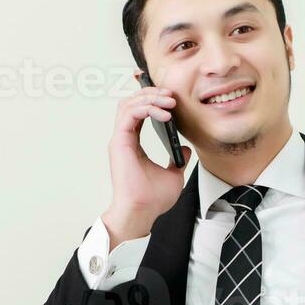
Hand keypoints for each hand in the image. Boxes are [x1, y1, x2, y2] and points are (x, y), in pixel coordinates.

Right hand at [104, 78, 191, 245]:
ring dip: (149, 98)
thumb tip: (185, 149)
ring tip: (169, 101)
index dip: (152, 100)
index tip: (172, 99)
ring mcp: (120, 139)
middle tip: (171, 94)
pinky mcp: (119, 142)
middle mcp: (124, 138)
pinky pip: (130, 114)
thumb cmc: (153, 199)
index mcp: (133, 143)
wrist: (142, 211)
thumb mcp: (173, 175)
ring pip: (128, 104)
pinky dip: (147, 109)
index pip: (138, 111)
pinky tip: (165, 114)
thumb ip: (177, 160)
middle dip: (151, 93)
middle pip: (131, 102)